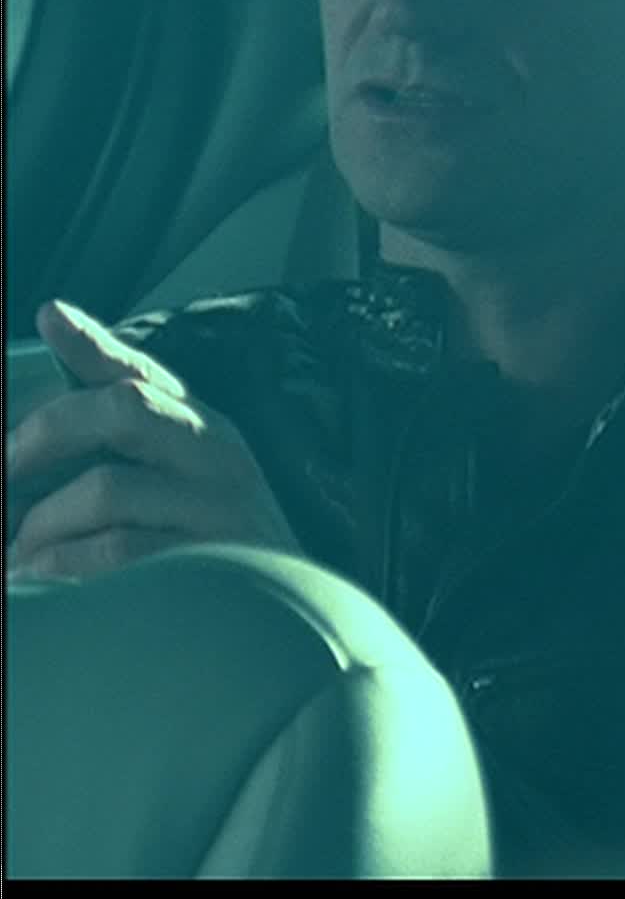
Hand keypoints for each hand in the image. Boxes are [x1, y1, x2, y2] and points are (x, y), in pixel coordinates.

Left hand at [6, 299, 298, 583]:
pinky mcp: (210, 562)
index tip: (50, 317)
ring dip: (43, 524)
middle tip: (6, 470)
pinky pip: (114, 551)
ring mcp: (219, 508)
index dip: (95, 344)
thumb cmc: (214, 545)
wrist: (287, 618)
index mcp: (207, 428)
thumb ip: (127, 426)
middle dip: (45, 434)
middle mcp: (219, 457)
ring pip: (106, 489)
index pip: (147, 373)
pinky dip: (62, 565)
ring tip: (22, 553)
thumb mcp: (185, 477)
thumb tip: (52, 328)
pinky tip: (44, 577)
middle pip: (125, 409)